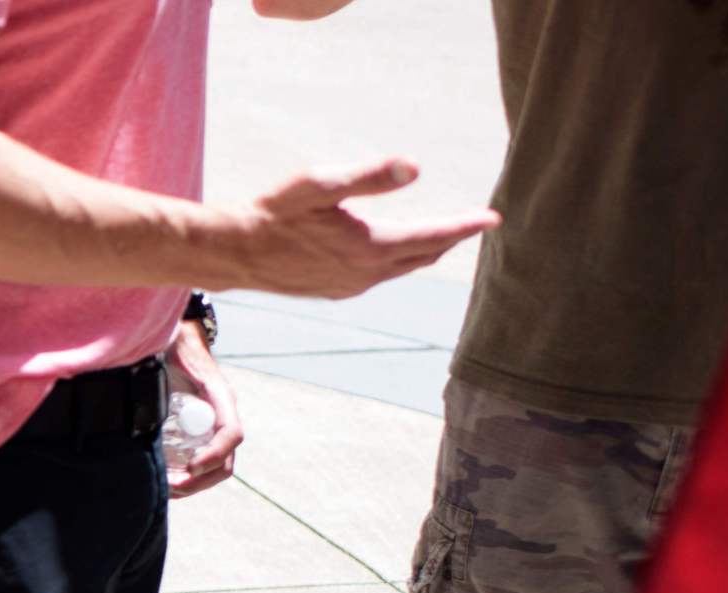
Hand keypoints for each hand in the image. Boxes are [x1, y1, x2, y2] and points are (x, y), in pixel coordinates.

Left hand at [163, 320, 240, 497]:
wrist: (179, 342)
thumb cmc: (174, 346)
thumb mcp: (169, 353)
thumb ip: (159, 364)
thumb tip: (135, 378)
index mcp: (220, 397)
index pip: (230, 433)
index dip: (213, 454)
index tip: (189, 467)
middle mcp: (222, 415)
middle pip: (224, 461)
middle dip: (199, 480)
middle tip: (170, 488)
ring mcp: (213, 427)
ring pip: (215, 468)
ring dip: (193, 485)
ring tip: (165, 490)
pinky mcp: (201, 434)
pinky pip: (201, 462)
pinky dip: (187, 478)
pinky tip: (164, 483)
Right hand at [218, 158, 495, 298]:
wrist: (234, 254)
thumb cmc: (272, 213)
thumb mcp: (320, 185)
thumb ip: (370, 176)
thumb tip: (416, 167)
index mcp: (369, 247)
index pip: (433, 236)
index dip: (465, 226)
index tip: (493, 218)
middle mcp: (366, 273)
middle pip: (424, 256)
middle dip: (452, 239)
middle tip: (475, 224)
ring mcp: (350, 286)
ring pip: (403, 269)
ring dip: (426, 252)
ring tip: (444, 237)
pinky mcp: (335, 291)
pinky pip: (380, 278)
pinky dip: (399, 263)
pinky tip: (395, 254)